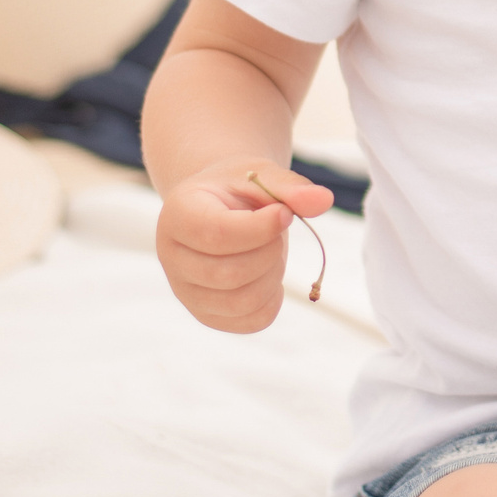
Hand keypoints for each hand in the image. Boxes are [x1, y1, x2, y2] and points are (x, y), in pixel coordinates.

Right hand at [154, 158, 332, 332]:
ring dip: (273, 275)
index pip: (216, 235)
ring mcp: (186, 291)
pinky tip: (269, 273)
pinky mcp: (207, 314)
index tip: (284, 214)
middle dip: (269, 253)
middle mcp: (171, 258)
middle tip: (278, 232)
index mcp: (178, 215)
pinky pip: (251, 321)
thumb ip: (289, 187)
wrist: (217, 206)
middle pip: (229, 274)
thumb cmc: (237, 189)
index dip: (260, 229)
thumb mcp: (259, 176)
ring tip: (272, 250)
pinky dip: (273, 298)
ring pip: (240, 302)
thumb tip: (324, 201)